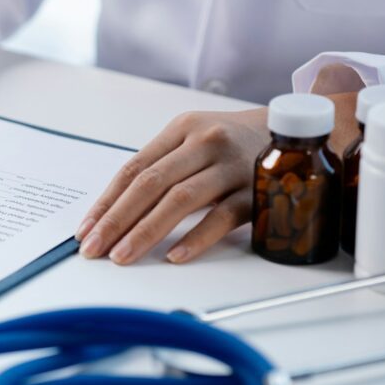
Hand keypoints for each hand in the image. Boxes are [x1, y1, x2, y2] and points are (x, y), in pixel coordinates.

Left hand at [75, 109, 269, 264]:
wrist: (298, 132)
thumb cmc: (235, 141)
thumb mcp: (194, 139)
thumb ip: (161, 167)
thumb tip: (114, 212)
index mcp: (182, 129)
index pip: (134, 168)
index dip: (107, 202)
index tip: (86, 229)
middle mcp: (205, 142)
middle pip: (151, 184)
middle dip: (117, 220)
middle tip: (95, 248)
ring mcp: (233, 166)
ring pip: (181, 200)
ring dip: (146, 231)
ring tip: (123, 256)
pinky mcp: (258, 191)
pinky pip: (223, 217)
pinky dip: (196, 238)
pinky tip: (174, 256)